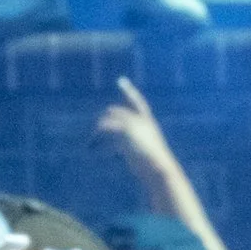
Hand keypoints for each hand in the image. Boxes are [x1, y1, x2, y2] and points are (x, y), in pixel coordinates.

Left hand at [95, 74, 175, 192]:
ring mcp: (132, 125)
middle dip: (102, 123)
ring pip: (106, 122)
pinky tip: (93, 152)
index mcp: (149, 123)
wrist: (160, 169)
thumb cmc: (156, 169)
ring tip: (90, 147)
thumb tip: (117, 152)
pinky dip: (97, 144)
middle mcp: (140, 120)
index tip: (121, 80)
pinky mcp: (124, 132)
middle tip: (93, 138)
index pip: (138, 102)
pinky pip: (104, 134)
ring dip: (96, 135)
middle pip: (114, 112)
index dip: (129, 91)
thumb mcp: (146, 156)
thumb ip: (132, 148)